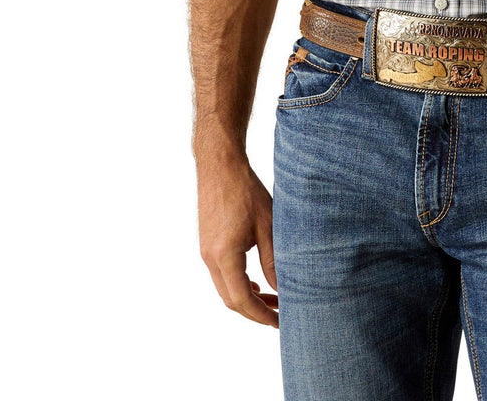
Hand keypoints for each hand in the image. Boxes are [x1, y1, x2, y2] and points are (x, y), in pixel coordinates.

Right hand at [197, 158, 278, 327]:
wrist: (220, 165)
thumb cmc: (245, 191)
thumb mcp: (267, 226)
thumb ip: (273, 260)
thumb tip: (281, 288)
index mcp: (224, 255)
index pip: (242, 299)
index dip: (260, 314)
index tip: (278, 322)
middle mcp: (210, 258)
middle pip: (230, 299)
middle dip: (255, 311)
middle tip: (279, 314)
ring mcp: (205, 252)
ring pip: (225, 288)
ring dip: (247, 297)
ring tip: (272, 299)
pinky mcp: (207, 244)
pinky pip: (221, 275)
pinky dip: (238, 284)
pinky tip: (255, 282)